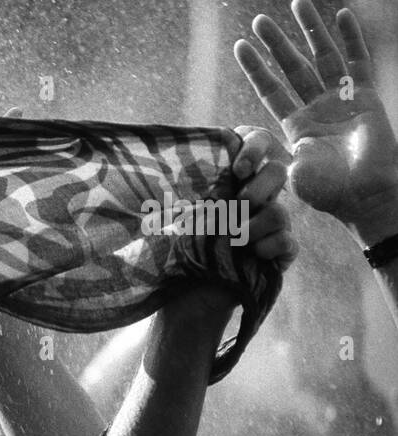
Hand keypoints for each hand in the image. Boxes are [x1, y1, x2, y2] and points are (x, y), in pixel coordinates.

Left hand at [171, 127, 296, 318]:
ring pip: (280, 211)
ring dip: (255, 225)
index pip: (257, 142)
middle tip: (238, 203)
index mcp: (233, 179)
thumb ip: (173, 184)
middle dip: (259, 186)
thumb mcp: (168, 212)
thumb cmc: (175, 248)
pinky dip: (270, 247)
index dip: (254, 147)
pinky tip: (252, 255)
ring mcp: (270, 225)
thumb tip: (147, 153)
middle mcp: (256, 197)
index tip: (237, 168)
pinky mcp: (279, 253)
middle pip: (278, 171)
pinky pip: (288, 243)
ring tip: (234, 239)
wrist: (183, 293)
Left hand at [235, 0, 397, 244]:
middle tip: (259, 19)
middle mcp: (318, 109)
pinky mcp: (367, 96)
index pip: (271, 90)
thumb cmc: (325, 190)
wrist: (363, 195)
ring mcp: (343, 100)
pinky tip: (342, 14)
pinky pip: (359, 61)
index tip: (240, 46)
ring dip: (311, 30)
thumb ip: (263, 148)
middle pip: (294, 68)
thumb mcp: (284, 169)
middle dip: (278, 43)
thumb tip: (233, 136)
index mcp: (296, 126)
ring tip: (298, 2)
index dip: (256, 68)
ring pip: (324, 57)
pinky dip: (352, 38)